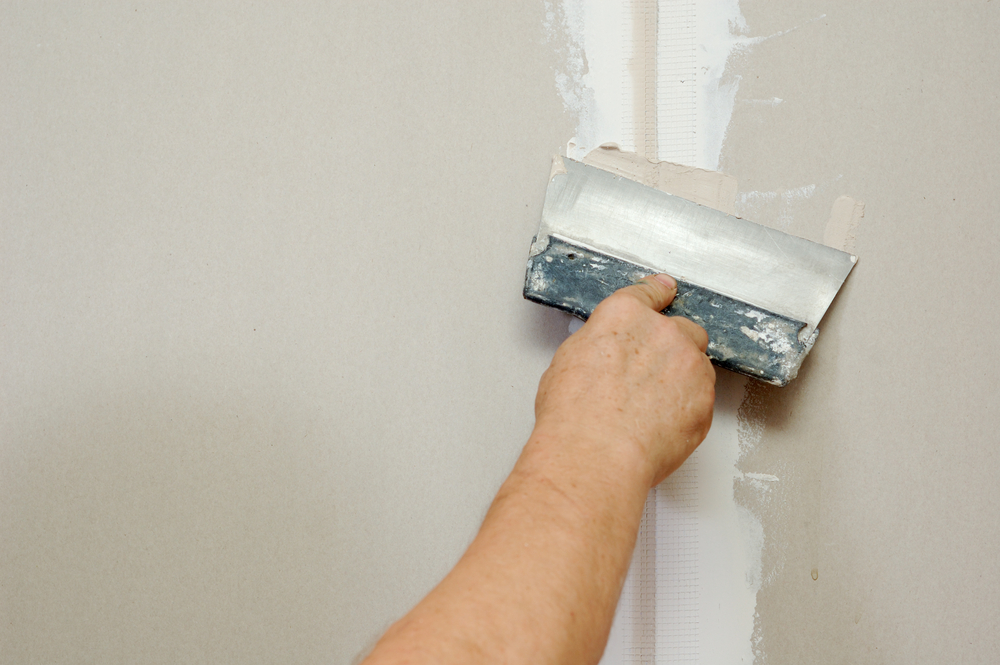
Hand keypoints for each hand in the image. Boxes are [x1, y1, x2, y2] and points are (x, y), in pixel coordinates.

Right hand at [533, 274, 715, 485]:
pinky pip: (702, 398)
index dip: (658, 294)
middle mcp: (662, 332)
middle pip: (683, 329)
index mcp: (624, 316)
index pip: (649, 293)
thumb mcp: (569, 363)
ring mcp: (688, 365)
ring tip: (651, 408)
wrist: (595, 454)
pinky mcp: (704, 399)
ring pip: (696, 365)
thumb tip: (607, 355)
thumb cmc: (574, 415)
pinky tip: (661, 425)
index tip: (665, 291)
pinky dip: (688, 409)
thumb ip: (600, 346)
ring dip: (682, 380)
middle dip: (671, 348)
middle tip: (648, 376)